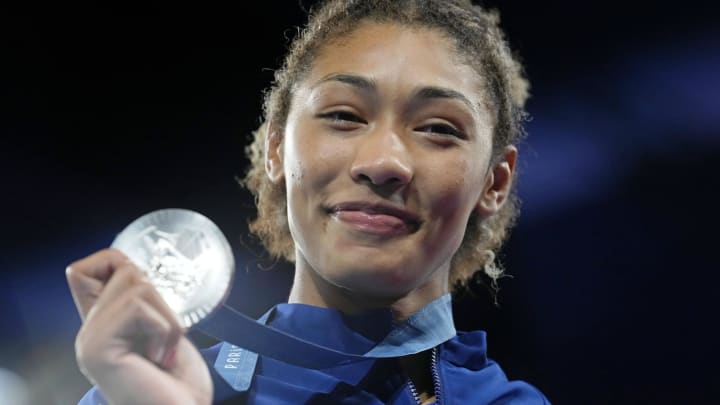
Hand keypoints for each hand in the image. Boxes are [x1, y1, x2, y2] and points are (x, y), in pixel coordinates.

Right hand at [67, 248, 212, 404]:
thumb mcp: (164, 333)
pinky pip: (138, 306)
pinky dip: (163, 328)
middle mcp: (90, 331)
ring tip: (165, 350)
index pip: (84, 269)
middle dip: (162, 299)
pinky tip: (159, 358)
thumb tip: (138, 268)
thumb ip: (145, 305)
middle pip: (124, 268)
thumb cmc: (180, 385)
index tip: (150, 298)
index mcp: (103, 325)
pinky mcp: (97, 347)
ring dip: (168, 317)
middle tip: (165, 338)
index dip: (118, 264)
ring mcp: (90, 339)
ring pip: (137, 284)